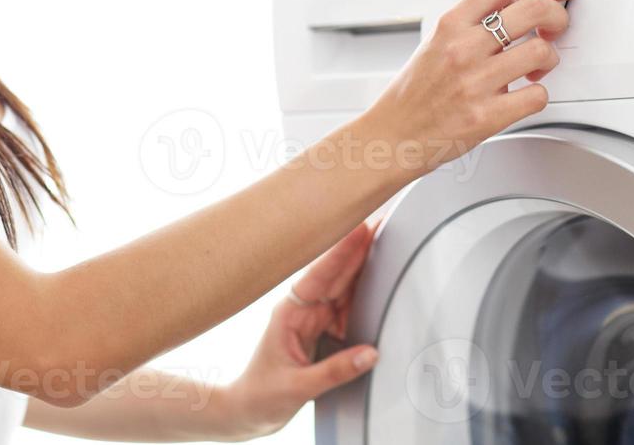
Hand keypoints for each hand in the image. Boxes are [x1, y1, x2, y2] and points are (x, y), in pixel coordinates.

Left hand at [219, 221, 379, 439]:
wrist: (249, 411)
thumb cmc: (261, 395)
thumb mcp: (297, 387)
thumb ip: (335, 371)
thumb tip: (371, 354)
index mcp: (291, 313)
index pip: (320, 276)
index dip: (342, 251)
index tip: (360, 228)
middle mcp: (303, 309)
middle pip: (336, 273)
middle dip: (358, 247)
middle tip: (382, 222)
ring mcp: (314, 318)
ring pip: (344, 286)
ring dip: (363, 265)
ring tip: (384, 240)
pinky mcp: (323, 329)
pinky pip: (347, 306)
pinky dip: (364, 292)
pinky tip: (377, 274)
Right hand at [358, 0, 576, 183]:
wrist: (393, 134)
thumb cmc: (414, 92)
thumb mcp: (436, 41)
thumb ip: (473, 22)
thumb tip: (516, 3)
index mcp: (450, 24)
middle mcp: (463, 48)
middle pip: (533, 9)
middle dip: (557, 16)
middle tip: (556, 26)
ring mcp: (475, 82)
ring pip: (541, 52)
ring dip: (550, 59)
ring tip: (535, 67)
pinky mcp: (486, 116)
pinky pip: (537, 96)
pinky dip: (538, 94)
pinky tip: (524, 94)